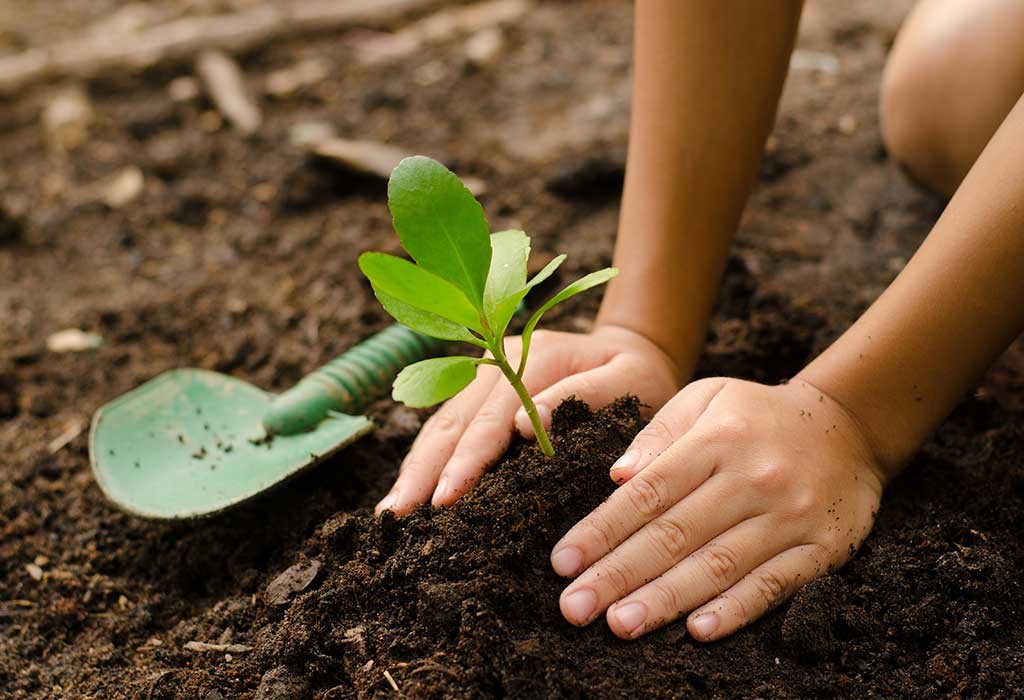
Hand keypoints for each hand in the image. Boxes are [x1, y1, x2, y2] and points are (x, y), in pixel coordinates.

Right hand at [375, 324, 681, 514]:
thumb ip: (583, 395)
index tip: (446, 498)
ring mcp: (483, 373)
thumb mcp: (630, 380)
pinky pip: (446, 425)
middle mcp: (498, 360)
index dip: (467, 459)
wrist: (633, 349)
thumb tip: (525, 425)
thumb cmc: (639, 375)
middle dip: (423, 470)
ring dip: (415, 467)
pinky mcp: (479, 390)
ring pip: (440, 423)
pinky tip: (409, 489)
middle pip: (453, 420)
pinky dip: (426, 458)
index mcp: (534, 356)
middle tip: (397, 516)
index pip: (492, 417)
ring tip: (391, 511)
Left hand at [550, 377, 885, 641]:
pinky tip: (699, 630)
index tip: (562, 561)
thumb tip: (616, 476)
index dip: (602, 530)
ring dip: (666, 599)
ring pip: (718, 565)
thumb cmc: (757, 415)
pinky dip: (737, 610)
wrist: (849, 426)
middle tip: (575, 608)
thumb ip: (658, 433)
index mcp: (716, 441)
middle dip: (619, 574)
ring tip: (620, 624)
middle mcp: (751, 479)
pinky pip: (775, 584)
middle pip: (675, 534)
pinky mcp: (822, 548)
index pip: (649, 492)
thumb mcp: (706, 397)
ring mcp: (789, 516)